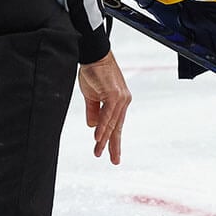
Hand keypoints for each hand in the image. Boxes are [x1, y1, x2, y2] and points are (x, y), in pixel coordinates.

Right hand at [78, 50, 131, 164]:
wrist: (94, 55)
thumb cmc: (94, 73)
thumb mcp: (91, 96)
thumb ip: (93, 111)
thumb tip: (93, 127)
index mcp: (119, 102)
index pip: (117, 124)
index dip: (113, 139)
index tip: (112, 153)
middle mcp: (123, 101)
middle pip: (118, 127)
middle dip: (114, 145)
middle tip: (114, 160)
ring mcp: (120, 98)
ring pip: (112, 123)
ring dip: (104, 139)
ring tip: (99, 153)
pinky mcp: (114, 94)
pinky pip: (107, 114)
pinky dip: (103, 126)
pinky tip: (98, 138)